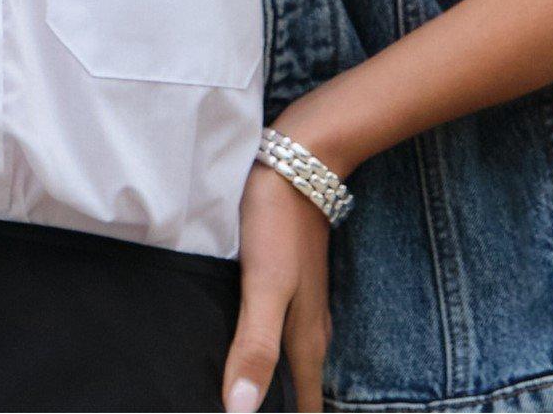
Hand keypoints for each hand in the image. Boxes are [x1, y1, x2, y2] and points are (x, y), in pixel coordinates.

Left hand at [220, 148, 333, 411]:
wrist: (298, 163)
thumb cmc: (279, 225)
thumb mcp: (264, 287)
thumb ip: (256, 347)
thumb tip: (242, 413)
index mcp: (305, 341)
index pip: (306, 408)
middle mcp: (310, 329)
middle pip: (302, 390)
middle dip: (283, 408)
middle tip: (243, 412)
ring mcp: (303, 304)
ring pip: (294, 362)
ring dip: (278, 386)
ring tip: (246, 398)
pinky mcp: (289, 282)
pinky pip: (283, 334)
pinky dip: (269, 354)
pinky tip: (247, 349)